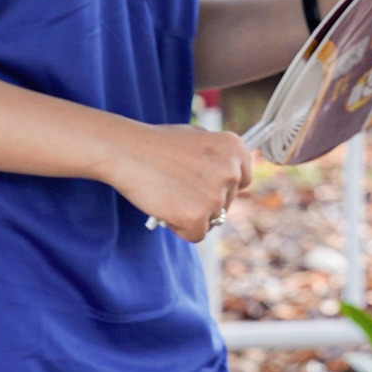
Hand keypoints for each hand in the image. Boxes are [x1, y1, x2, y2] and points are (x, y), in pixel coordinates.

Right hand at [105, 122, 252, 241]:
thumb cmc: (157, 143)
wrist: (128, 151)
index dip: (223, 186)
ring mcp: (216, 196)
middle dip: (205, 201)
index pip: (243, 180)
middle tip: (179, 191)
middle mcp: (231, 171)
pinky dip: (180, 228)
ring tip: (169, 197)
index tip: (207, 188)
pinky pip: (196, 234)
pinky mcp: (198, 217)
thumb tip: (227, 174)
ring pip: (212, 219)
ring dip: (193, 215)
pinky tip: (165, 211)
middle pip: (227, 202)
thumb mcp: (197, 136)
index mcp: (234, 148)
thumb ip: (216, 155)